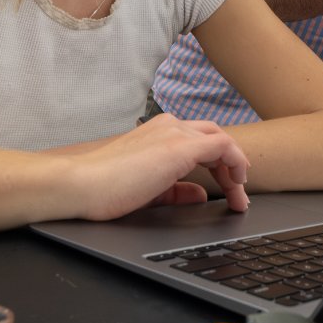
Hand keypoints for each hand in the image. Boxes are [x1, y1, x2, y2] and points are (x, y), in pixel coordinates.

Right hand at [67, 115, 249, 220]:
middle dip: (231, 165)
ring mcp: (175, 133)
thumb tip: (198, 194)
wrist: (83, 185)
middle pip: (215, 137)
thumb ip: (176, 190)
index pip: (200, 139)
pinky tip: (236, 186)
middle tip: (238, 192)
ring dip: (235, 169)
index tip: (227, 187)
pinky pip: (223, 146)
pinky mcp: (179, 147)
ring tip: (239, 196)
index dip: (219, 163)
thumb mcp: (149, 189)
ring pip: (222, 141)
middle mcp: (170, 125)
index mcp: (159, 131)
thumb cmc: (106, 188)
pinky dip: (236, 164)